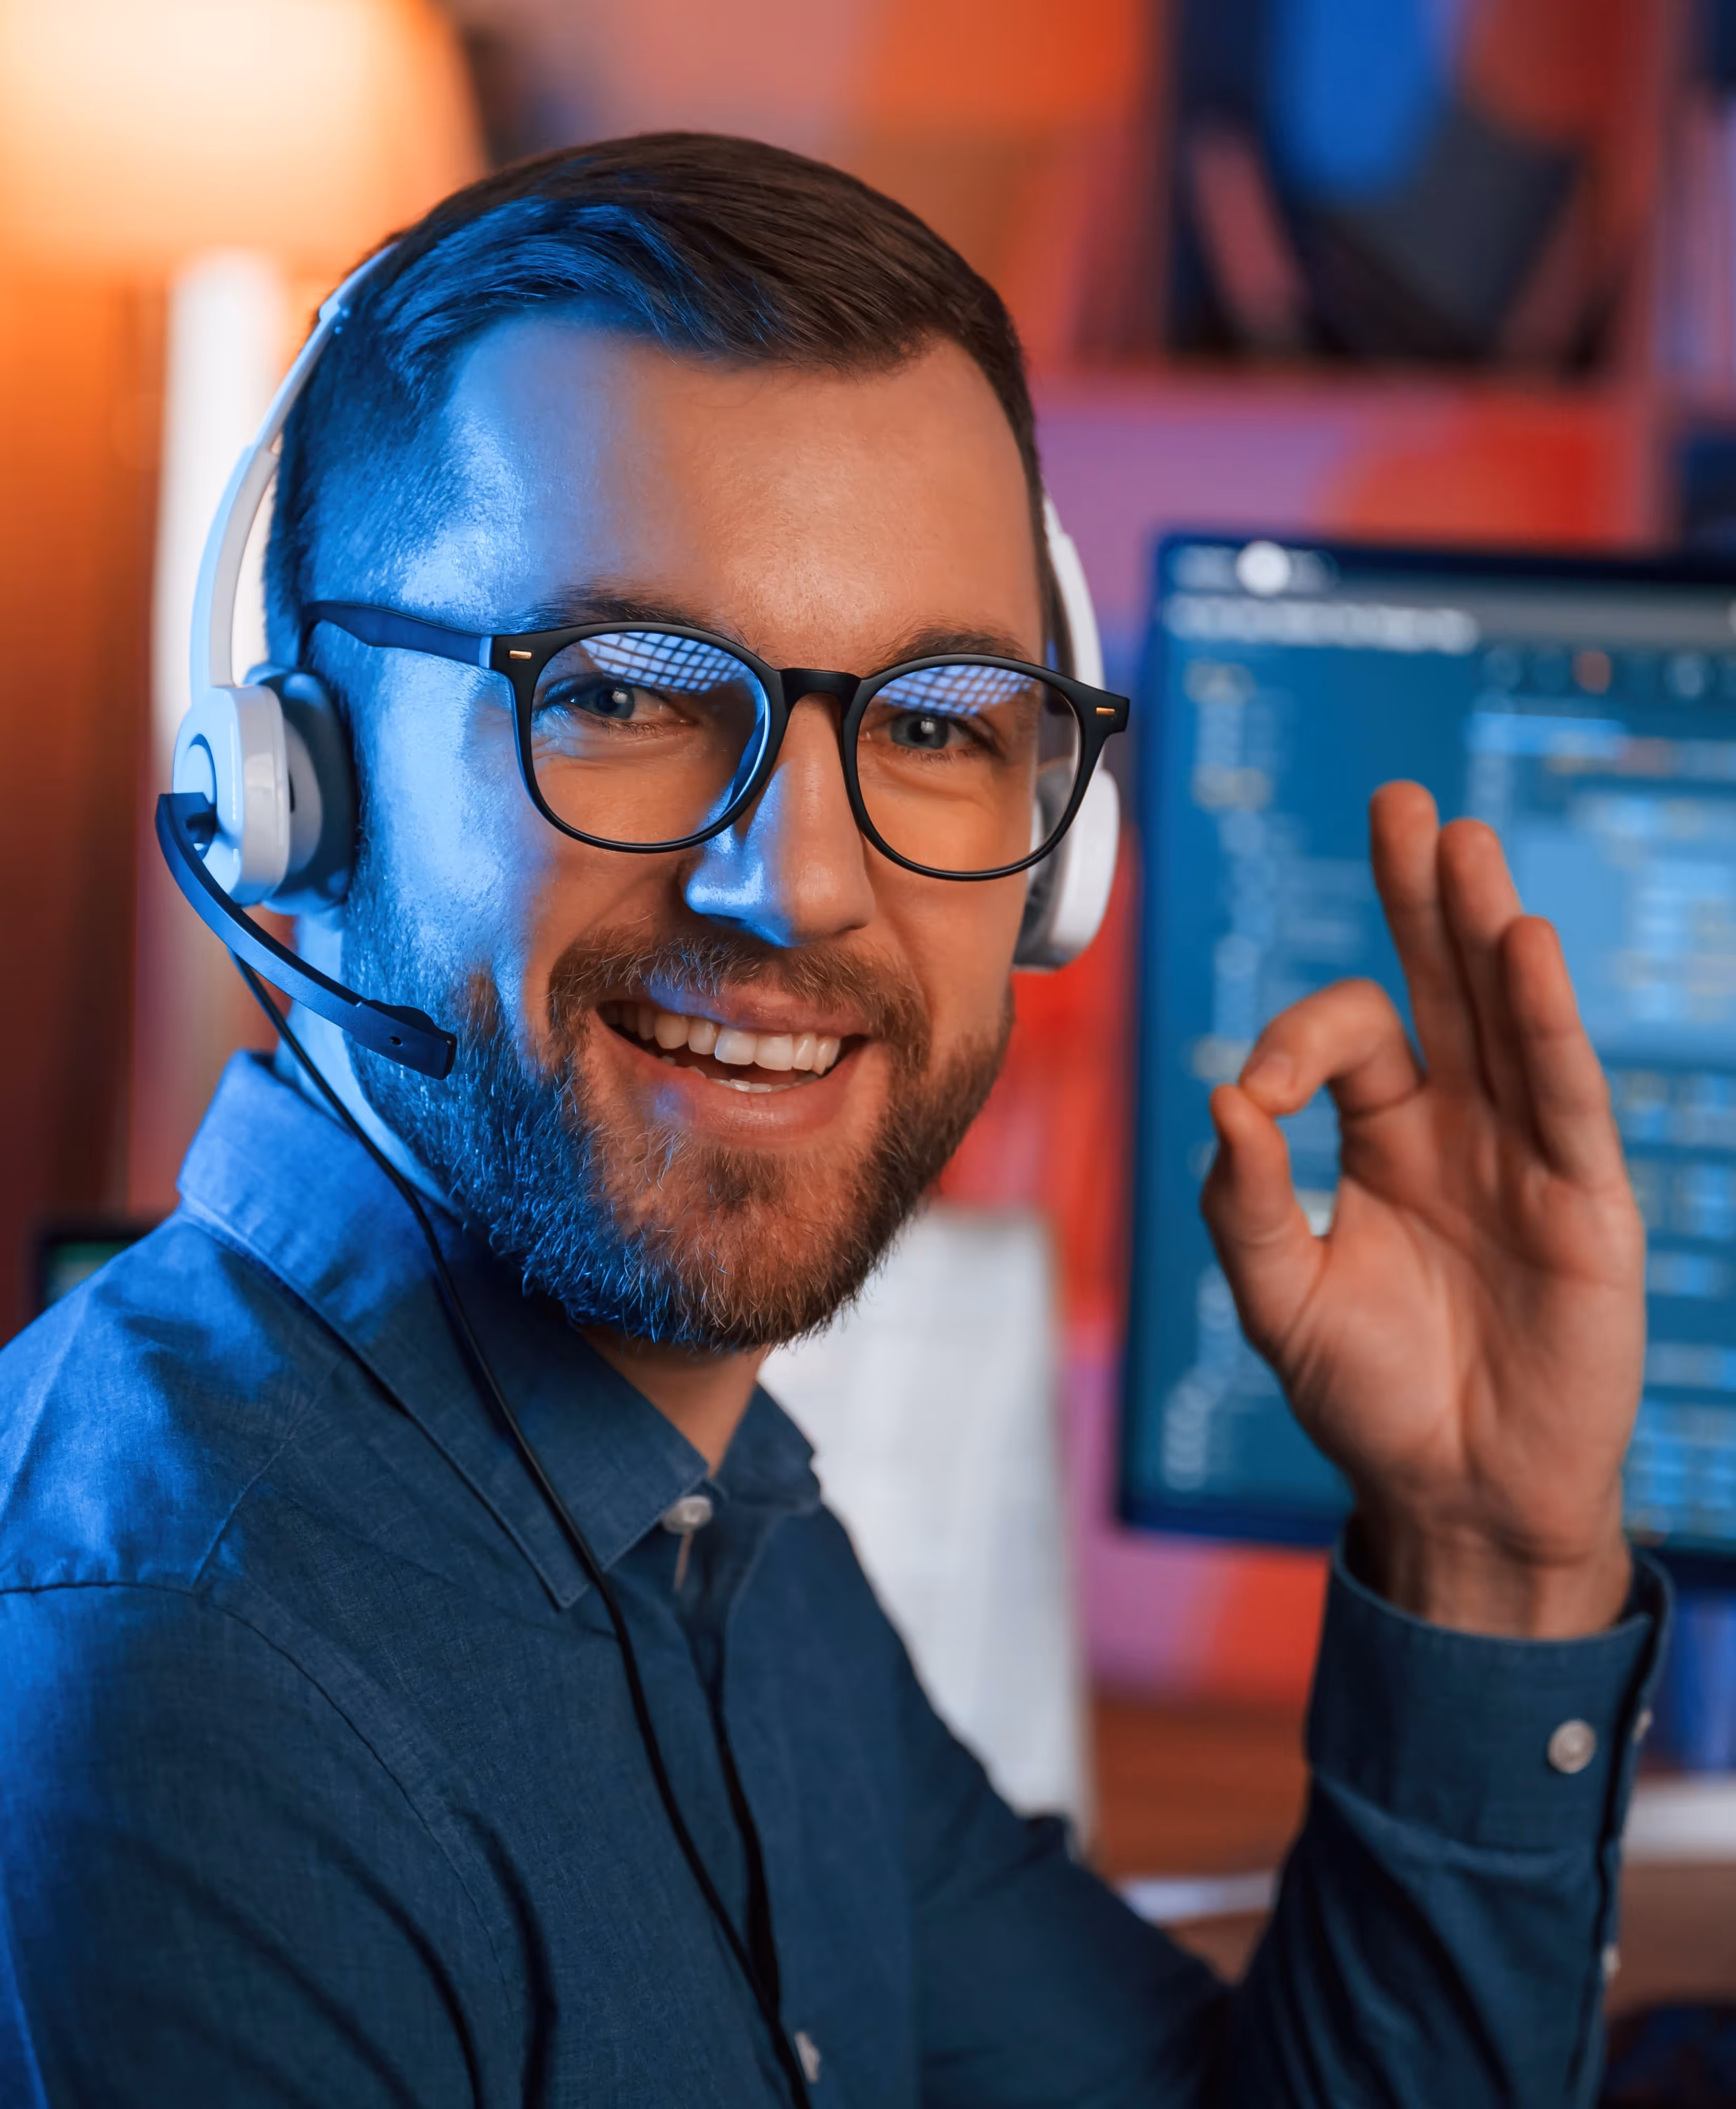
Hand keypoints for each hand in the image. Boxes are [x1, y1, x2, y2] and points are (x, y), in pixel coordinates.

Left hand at [1201, 783, 1641, 1637]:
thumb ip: (1241, 1202)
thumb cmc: (1366, 1396)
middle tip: (1402, 802)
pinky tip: (1523, 945)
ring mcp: (1524, 1154)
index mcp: (1380, 1135)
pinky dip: (1546, 1022)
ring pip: (1507, 1019)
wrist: (1454, 1495)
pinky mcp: (1581, 1201)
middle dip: (1421, 896)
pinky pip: (1563, 1095)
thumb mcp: (1277, 1299)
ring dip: (1485, 929)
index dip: (1298, 1040)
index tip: (1261, 1094)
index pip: (1347, 1038)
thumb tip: (1222, 1096)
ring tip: (1461, 844)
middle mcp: (1456, 1124)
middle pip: (1440, 985)